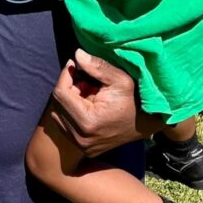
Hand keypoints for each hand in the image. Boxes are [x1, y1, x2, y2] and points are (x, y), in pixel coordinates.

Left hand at [50, 49, 164, 157]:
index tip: (73, 64)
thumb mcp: (120, 79)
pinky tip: (87, 106)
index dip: (65, 75)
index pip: (60, 93)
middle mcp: (80, 138)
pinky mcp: (82, 148)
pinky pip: (64, 124)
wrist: (144, 125)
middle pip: (57, 103)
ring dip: (69, 100)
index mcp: (88, 122)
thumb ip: (97, 66)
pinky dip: (71, 111)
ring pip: (58, 113)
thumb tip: (77, 54)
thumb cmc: (134, 100)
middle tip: (86, 80)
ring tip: (88, 93)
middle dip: (68, 88)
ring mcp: (80, 145)